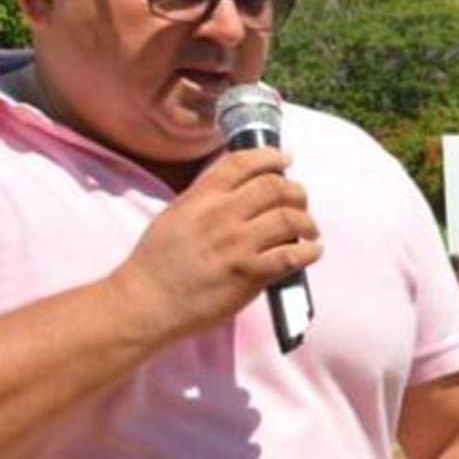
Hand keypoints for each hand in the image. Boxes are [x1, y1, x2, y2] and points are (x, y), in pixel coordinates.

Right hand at [108, 147, 319, 341]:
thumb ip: (205, 199)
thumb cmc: (157, 263)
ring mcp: (236, 244)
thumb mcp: (175, 215)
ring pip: (289, 218)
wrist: (145, 302)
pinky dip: (309, 251)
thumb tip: (238, 188)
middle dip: (297, 192)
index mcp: (200, 197)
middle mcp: (220, 215)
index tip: (285, 160)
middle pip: (275, 186)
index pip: (242, 162)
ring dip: (308, 222)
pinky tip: (312, 252)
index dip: (271, 156)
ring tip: (310, 231)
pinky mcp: (248, 275)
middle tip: (300, 202)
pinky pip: (292, 256)